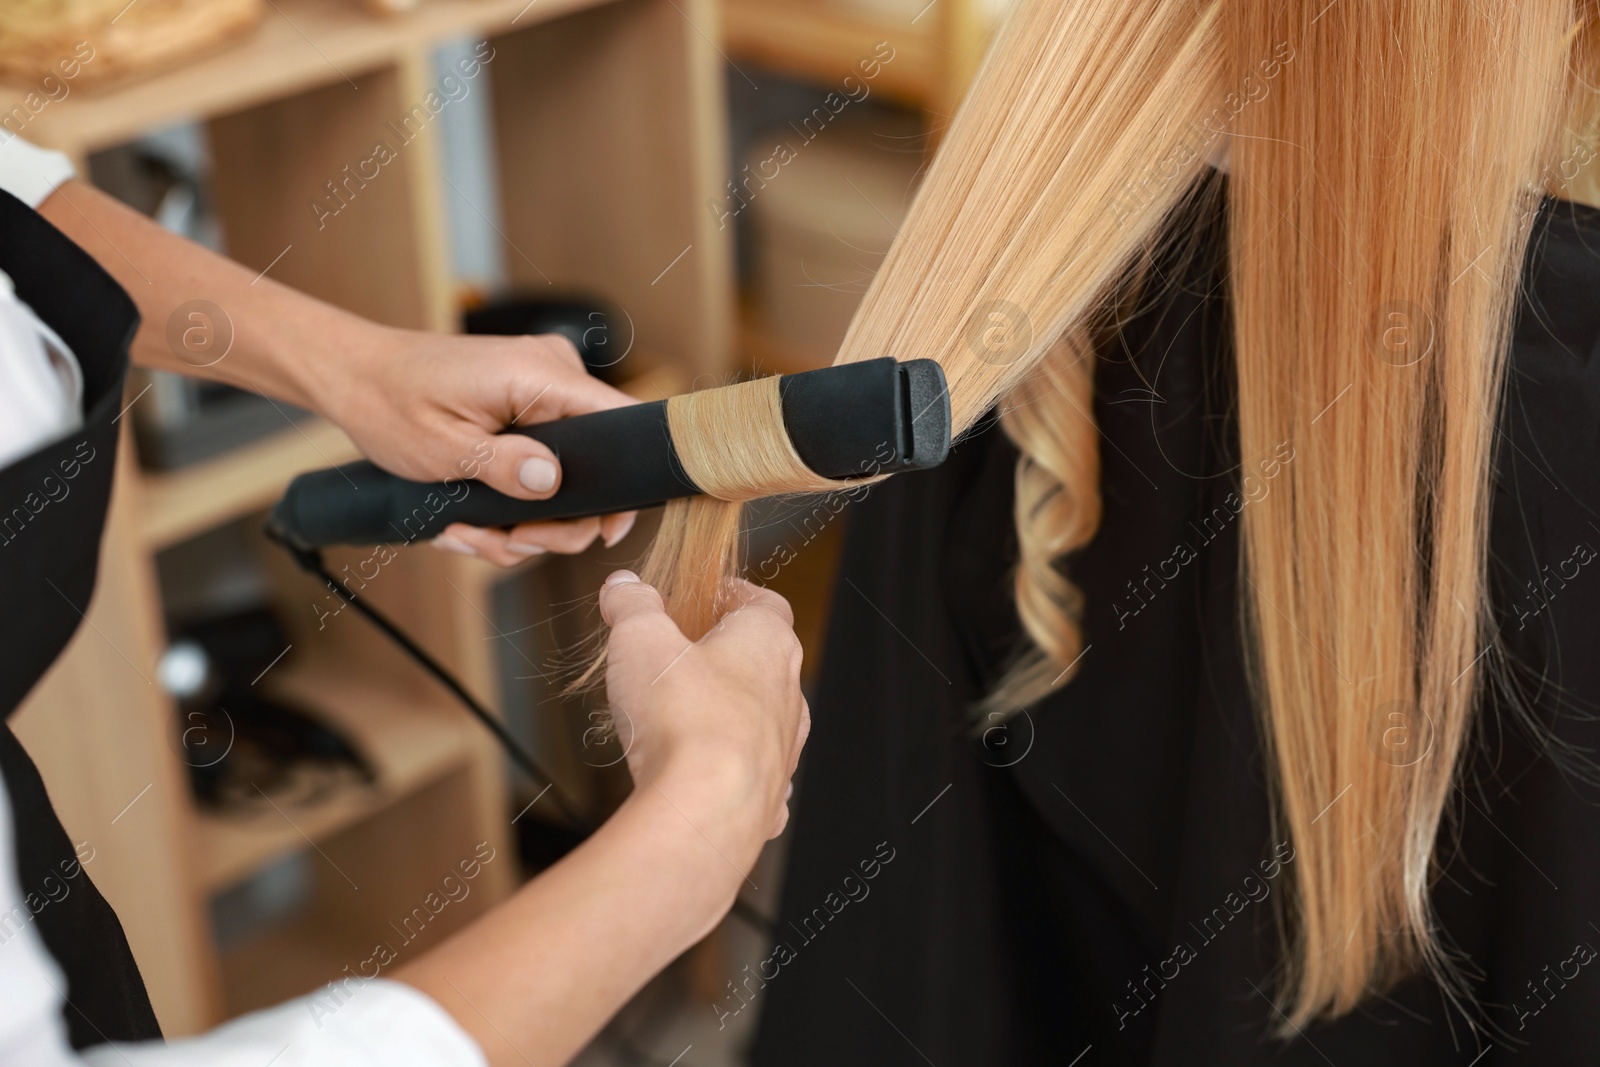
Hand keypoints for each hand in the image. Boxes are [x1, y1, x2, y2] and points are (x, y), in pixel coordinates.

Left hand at [326, 325, 639, 563]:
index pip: (624, 422)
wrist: (355, 375)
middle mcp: (553, 375)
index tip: (601, 532)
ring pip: (566, 476)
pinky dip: (513, 501)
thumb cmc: (389, 401)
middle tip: (507, 544)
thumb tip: (553, 483)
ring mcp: (543, 392)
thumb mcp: (442, 446)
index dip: (625, 483)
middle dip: (553, 522)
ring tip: (469, 534)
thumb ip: (503, 465)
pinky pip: (543, 464)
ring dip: (523, 521)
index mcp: (540, 374)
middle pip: (597, 465)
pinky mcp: (529, 409)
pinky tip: (471, 519)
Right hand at [598, 570, 808, 848]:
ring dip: (729, 713)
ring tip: (683, 716)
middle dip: (725, 655)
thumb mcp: (640, 640)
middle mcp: (788, 694)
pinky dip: (728, 767)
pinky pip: (753, 772)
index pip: (765, 603)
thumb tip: (625, 586)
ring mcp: (784, 748)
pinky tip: (697, 772)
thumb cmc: (683, 719)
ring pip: (762, 719)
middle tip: (684, 655)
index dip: (734, 596)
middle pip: (764, 661)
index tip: (707, 597)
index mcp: (768, 644)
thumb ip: (633, 606)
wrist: (703, 810)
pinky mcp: (770, 794)